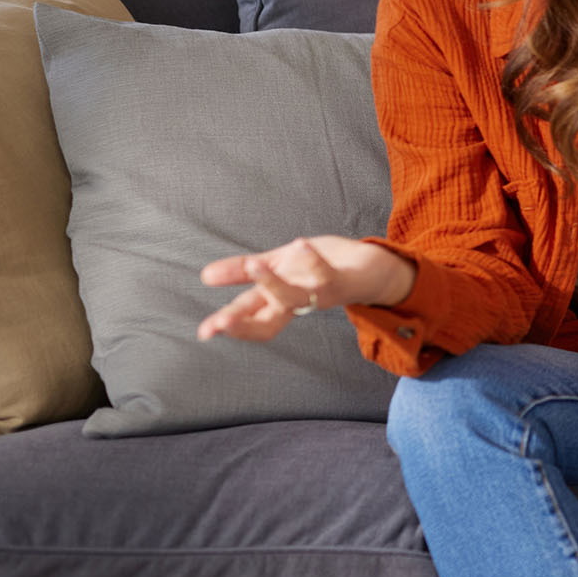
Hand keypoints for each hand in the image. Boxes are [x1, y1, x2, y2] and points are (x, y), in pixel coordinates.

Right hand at [196, 236, 414, 342]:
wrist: (373, 265)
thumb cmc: (323, 266)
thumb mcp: (278, 263)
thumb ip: (245, 271)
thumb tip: (204, 276)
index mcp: (279, 299)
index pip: (249, 315)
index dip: (227, 324)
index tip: (204, 332)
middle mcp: (298, 303)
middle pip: (267, 323)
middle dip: (243, 325)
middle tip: (219, 324)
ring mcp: (319, 295)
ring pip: (293, 298)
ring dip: (272, 283)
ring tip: (252, 265)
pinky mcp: (342, 283)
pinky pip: (326, 275)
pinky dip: (312, 260)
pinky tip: (299, 244)